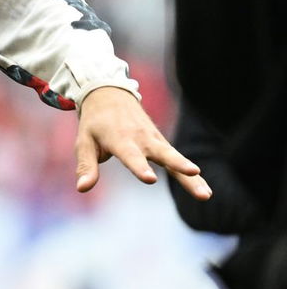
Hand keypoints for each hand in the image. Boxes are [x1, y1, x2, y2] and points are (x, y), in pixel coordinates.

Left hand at [75, 86, 210, 199]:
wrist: (110, 94)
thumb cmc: (94, 123)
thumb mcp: (84, 142)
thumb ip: (86, 166)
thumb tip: (82, 189)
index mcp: (120, 138)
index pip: (131, 156)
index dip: (139, 167)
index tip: (150, 179)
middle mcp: (141, 139)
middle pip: (164, 154)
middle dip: (178, 165)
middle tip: (193, 173)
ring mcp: (154, 140)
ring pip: (175, 158)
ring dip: (191, 176)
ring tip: (206, 194)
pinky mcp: (161, 143)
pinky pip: (177, 160)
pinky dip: (190, 174)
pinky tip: (204, 190)